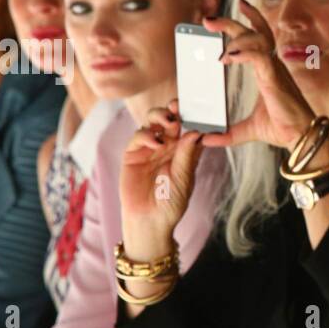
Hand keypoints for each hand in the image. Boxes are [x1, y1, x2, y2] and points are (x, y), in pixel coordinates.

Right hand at [118, 98, 203, 256]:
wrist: (150, 220)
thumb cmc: (171, 203)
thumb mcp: (184, 179)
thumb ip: (187, 155)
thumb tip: (196, 132)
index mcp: (183, 151)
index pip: (187, 126)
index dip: (190, 115)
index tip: (194, 107)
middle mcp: (167, 146)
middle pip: (168, 118)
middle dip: (172, 110)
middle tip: (177, 109)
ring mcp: (149, 149)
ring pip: (151, 122)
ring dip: (159, 117)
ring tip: (168, 124)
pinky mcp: (133, 154)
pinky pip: (138, 137)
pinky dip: (146, 135)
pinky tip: (155, 144)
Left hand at [200, 0, 316, 151]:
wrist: (300, 139)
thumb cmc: (282, 129)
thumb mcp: (247, 130)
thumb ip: (226, 133)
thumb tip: (205, 139)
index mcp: (266, 70)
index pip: (257, 37)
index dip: (247, 20)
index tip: (228, 14)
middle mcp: (272, 65)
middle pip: (253, 31)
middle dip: (230, 22)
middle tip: (207, 19)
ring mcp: (274, 70)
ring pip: (257, 38)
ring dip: (235, 35)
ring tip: (217, 42)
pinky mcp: (275, 79)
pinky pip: (259, 56)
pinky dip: (243, 53)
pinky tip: (228, 57)